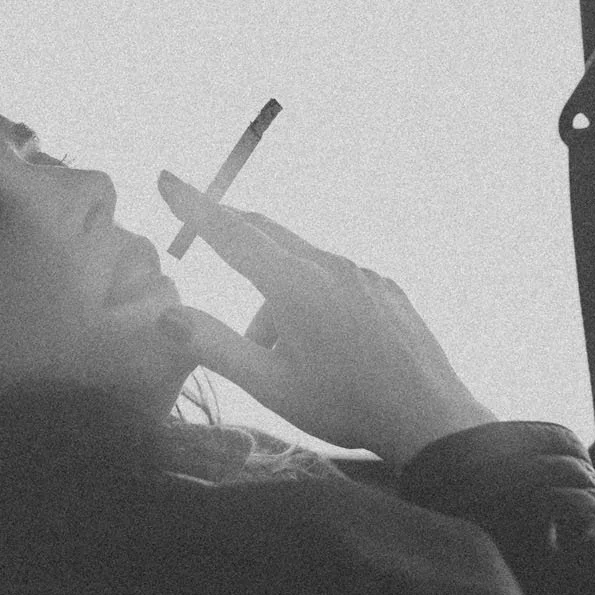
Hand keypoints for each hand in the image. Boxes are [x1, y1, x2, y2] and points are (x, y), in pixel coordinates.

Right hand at [155, 170, 494, 467]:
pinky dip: (312, 295)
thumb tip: (165, 315)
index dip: (194, 206)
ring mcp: (363, 273)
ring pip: (302, 263)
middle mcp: (329, 265)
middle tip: (201, 224)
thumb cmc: (344, 405)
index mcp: (294, 284)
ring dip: (275, 288)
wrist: (430, 417)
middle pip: (266, 231)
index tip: (165, 177)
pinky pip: (336, 277)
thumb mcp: (269, 385)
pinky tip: (324, 340)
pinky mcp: (387, 288)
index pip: (230, 232)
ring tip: (278, 351)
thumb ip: (214, 346)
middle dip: (230, 227)